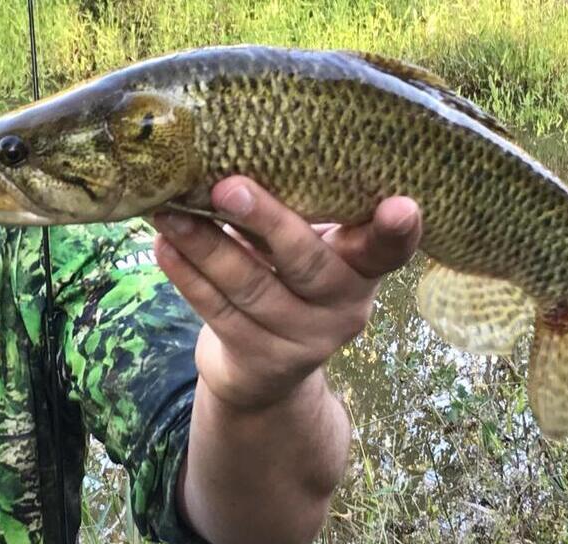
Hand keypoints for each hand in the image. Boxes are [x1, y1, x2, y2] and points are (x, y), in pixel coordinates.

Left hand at [153, 176, 421, 409]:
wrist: (267, 368)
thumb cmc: (288, 282)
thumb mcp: (310, 251)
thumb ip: (298, 215)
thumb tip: (237, 151)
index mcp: (362, 270)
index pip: (387, 250)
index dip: (397, 231)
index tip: (402, 206)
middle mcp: (344, 308)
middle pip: (306, 263)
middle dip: (266, 222)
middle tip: (227, 187)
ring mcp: (304, 341)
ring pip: (250, 288)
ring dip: (204, 246)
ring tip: (169, 212)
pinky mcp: (261, 360)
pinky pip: (218, 312)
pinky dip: (188, 276)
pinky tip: (165, 247)